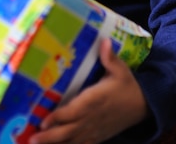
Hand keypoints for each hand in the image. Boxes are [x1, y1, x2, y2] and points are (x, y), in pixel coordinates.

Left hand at [28, 38, 148, 143]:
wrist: (143, 105)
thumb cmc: (128, 85)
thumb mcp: (120, 69)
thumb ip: (110, 57)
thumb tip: (104, 41)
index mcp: (96, 99)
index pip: (75, 110)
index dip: (59, 117)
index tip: (44, 119)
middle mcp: (93, 117)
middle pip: (69, 129)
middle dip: (50, 135)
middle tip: (32, 138)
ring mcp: (95, 130)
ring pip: (72, 140)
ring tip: (35, 143)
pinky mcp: (97, 137)